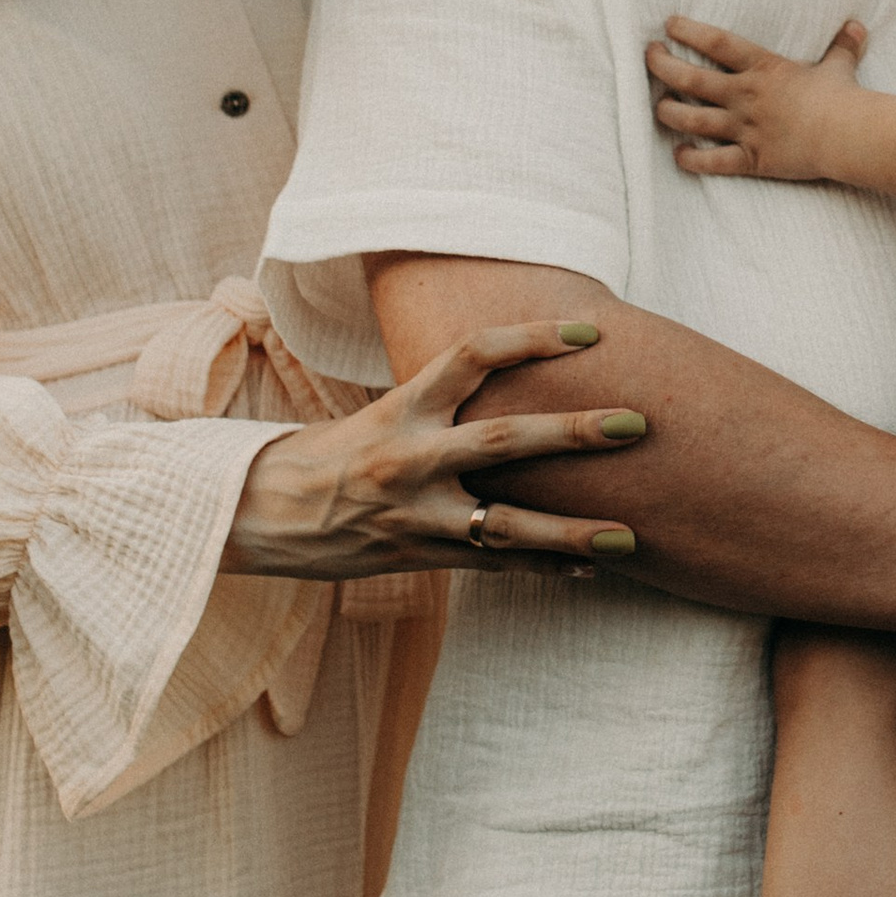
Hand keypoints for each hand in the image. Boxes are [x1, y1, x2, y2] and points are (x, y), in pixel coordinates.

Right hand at [220, 323, 647, 580]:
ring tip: (629, 534)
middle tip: (637, 423)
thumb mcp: (382, 411)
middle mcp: (412, 458)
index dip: (533, 336)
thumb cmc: (330, 453)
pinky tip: (592, 566)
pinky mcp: (419, 557)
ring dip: (572, 531)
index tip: (590, 330)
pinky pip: (493, 565)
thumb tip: (514, 369)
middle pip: (505, 440)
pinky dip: (545, 566)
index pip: (475, 353)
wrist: (258, 515)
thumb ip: (445, 400)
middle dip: (574, 433)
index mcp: (404, 406)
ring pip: (505, 523)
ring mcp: (417, 514)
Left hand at [648, 17, 867, 180]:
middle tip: (649, 57)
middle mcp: (746, 95)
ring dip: (669, 112)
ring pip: (693, 119)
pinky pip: (713, 161)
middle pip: (691, 79)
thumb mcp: (840, 66)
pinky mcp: (752, 158)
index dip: (689, 31)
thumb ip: (842, 46)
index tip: (669, 25)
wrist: (849, 136)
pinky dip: (692, 159)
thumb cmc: (844, 98)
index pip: (717, 43)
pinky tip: (678, 154)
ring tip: (658, 107)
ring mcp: (745, 128)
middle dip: (663, 66)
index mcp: (764, 69)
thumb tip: (857, 26)